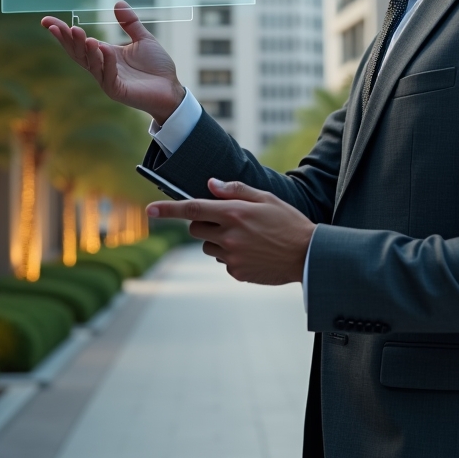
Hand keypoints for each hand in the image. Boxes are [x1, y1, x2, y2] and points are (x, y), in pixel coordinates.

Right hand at [41, 1, 184, 122]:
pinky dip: (105, 61)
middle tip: (59, 26)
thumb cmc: (157, 68)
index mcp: (105, 55)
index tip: (46, 21)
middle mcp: (102, 68)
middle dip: (67, 40)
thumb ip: (130, 23)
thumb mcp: (143, 40)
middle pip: (78, 54)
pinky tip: (103, 48)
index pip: (78, 43)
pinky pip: (108, 75)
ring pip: (90, 64)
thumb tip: (117, 2)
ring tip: (79, 32)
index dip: (62, 33)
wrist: (172, 90)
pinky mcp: (118, 91)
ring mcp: (108, 80)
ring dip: (84, 47)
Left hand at [147, 179, 314, 284]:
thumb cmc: (288, 222)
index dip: (168, 209)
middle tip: (227, 220)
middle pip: (196, 228)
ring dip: (217, 240)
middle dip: (203, 222)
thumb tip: (211, 185)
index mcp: (234, 213)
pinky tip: (252, 251)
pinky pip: (223, 261)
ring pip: (208, 246)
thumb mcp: (265, 199)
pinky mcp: (236, 272)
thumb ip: (235, 190)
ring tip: (245, 237)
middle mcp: (229, 235)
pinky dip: (231, 255)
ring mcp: (231, 256)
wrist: (307, 255)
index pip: (193, 208)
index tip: (150, 210)